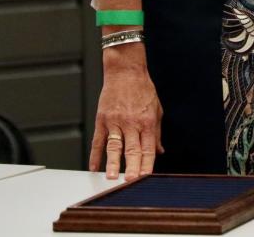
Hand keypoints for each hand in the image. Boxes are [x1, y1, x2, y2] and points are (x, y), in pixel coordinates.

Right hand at [89, 52, 163, 180]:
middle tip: (130, 182)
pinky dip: (95, 155)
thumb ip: (157, 133)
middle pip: (132, 150)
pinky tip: (93, 166)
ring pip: (114, 147)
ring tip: (110, 177)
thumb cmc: (143, 90)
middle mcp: (132, 124)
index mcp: (147, 122)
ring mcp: (115, 122)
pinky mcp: (102, 120)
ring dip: (112, 163)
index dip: (147, 164)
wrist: (125, 72)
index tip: (146, 178)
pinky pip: (97, 140)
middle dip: (132, 167)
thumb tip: (159, 151)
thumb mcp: (157, 110)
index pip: (148, 148)